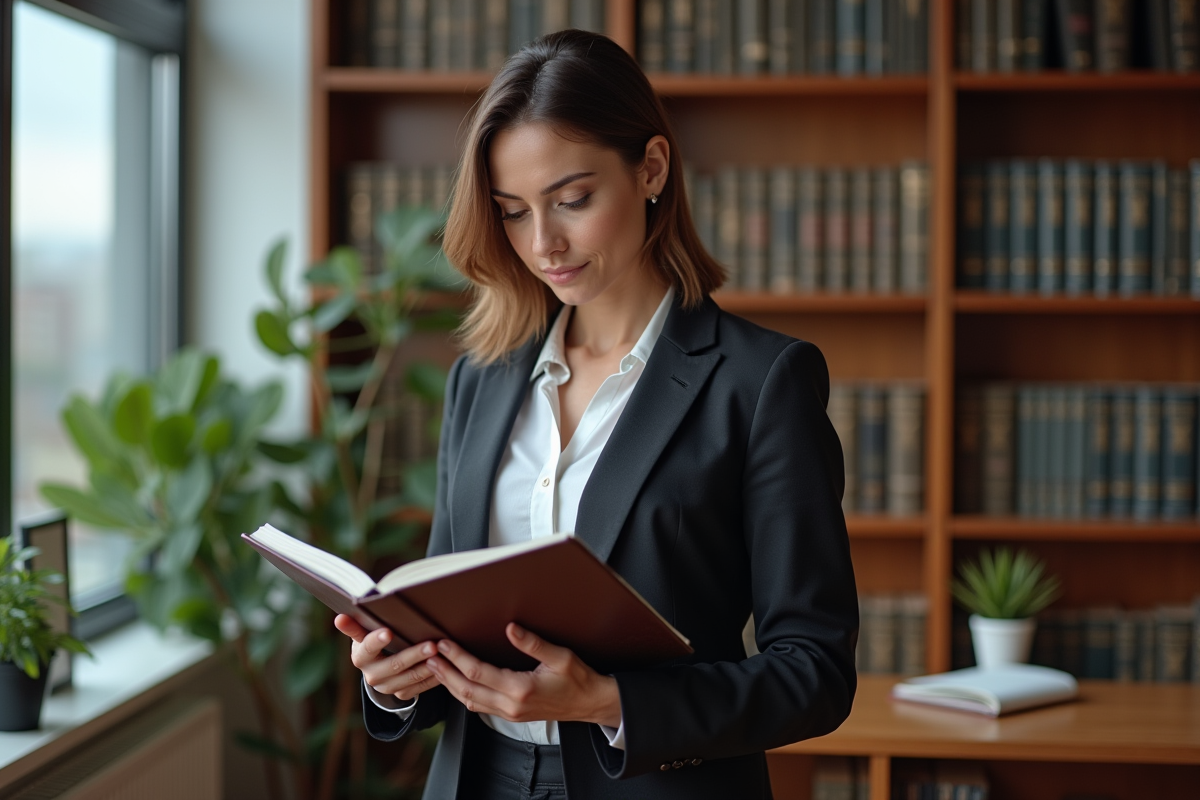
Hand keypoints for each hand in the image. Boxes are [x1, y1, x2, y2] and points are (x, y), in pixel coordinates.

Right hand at [333, 614, 441, 701]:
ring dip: (428, 667)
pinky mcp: (400, 693)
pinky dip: (433, 677)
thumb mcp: (362, 632)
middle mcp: (372, 675)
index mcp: (360, 656)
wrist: (378, 664)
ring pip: (410, 678)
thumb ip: (354, 625)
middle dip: (414, 654)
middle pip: (394, 665)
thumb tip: (339, 618)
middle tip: (432, 645)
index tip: (387, 632)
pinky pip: (419, 688)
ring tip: (443, 654)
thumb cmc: (373, 640)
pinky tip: (445, 667)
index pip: (367, 648)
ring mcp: (387, 687)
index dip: (376, 640)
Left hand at [425, 623, 621, 727]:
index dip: (458, 657)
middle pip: (466, 690)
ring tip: (436, 668)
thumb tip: (511, 628)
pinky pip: (479, 707)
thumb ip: (533, 643)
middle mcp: (511, 705)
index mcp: (521, 689)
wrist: (590, 704)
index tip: (445, 643)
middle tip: (429, 655)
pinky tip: (456, 683)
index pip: (478, 672)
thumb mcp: (560, 657)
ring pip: (469, 701)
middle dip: (445, 672)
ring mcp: (510, 713)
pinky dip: (463, 694)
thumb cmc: (578, 679)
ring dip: (450, 685)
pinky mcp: (511, 715)